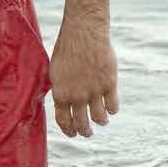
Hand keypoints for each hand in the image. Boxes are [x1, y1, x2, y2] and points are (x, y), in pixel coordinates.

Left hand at [49, 18, 118, 137]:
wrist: (83, 32)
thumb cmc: (66, 48)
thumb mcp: (55, 70)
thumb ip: (60, 88)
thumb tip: (61, 102)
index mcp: (60, 93)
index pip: (63, 121)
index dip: (68, 130)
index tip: (72, 134)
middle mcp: (77, 96)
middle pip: (81, 124)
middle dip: (84, 131)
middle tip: (87, 132)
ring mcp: (94, 91)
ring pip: (100, 118)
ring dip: (100, 122)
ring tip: (101, 121)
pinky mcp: (109, 84)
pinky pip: (113, 106)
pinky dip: (112, 109)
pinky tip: (111, 107)